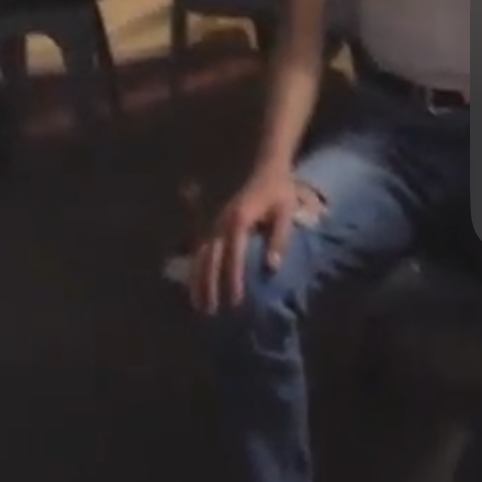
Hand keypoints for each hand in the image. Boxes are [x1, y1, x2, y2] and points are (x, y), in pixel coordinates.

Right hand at [190, 166, 322, 313]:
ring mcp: (215, 224)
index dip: (233, 277)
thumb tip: (271, 267)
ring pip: (200, 256)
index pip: (233, 254)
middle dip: (209, 285)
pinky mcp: (214, 227)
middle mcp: (221, 223)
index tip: (236, 300)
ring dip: (198, 281)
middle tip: (211, 312)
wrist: (266, 170)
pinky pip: (200, 252)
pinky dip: (197, 271)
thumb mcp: (285, 212)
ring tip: (199, 306)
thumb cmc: (279, 192)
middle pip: (210, 258)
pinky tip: (195, 287)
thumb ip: (279, 239)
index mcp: (239, 219)